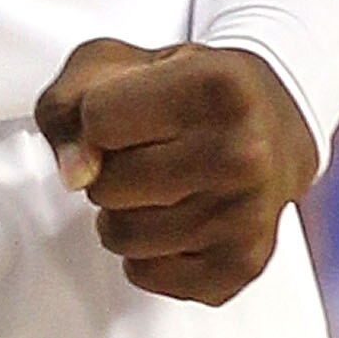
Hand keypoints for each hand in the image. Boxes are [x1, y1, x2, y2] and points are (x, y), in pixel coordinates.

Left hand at [34, 38, 316, 306]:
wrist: (272, 123)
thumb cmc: (188, 88)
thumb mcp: (118, 64)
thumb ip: (66, 105)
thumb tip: (75, 174)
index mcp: (217, 86)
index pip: (97, 119)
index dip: (98, 115)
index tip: (132, 109)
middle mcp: (243, 152)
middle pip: (105, 184)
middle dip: (109, 167)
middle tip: (148, 148)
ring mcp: (247, 214)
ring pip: (121, 235)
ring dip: (123, 211)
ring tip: (160, 182)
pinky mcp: (242, 264)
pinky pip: (146, 274)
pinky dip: (146, 251)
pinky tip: (176, 215)